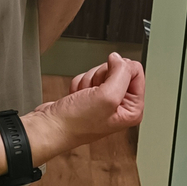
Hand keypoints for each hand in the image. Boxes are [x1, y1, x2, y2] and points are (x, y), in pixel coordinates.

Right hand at [23, 54, 144, 162]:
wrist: (50, 127)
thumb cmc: (76, 123)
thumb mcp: (107, 96)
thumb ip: (121, 73)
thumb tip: (119, 58)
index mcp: (132, 109)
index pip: (136, 72)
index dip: (119, 70)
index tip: (106, 82)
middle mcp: (121, 105)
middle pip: (118, 70)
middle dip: (101, 77)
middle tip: (93, 92)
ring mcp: (105, 101)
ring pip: (101, 72)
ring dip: (89, 81)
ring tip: (84, 97)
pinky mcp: (90, 96)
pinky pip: (88, 77)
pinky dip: (80, 84)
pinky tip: (77, 97)